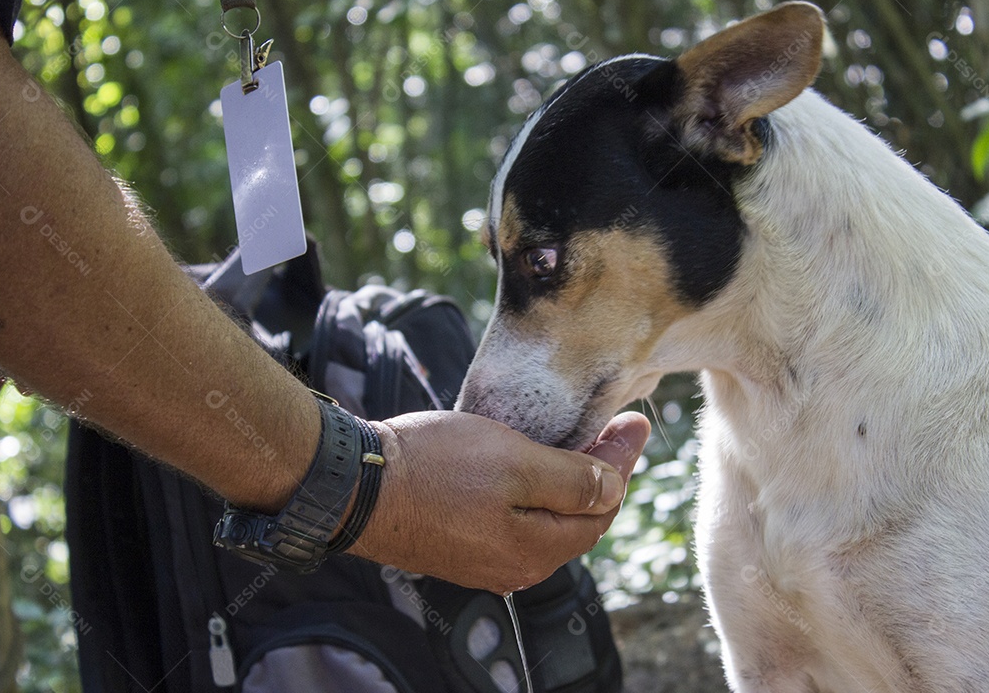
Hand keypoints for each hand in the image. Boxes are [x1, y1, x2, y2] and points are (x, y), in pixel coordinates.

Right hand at [360, 410, 648, 593]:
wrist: (353, 484)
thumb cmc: (432, 467)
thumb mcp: (513, 462)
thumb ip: (571, 480)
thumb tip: (614, 489)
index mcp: (535, 550)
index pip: (601, 509)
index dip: (623, 465)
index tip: (635, 423)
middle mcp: (514, 566)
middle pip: (576, 520)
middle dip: (601, 474)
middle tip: (616, 429)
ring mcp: (483, 561)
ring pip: (545, 521)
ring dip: (568, 483)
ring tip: (581, 443)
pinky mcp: (458, 546)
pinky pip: (514, 521)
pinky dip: (535, 493)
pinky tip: (531, 466)